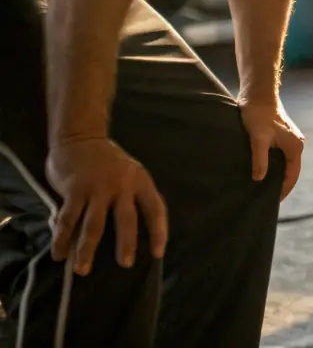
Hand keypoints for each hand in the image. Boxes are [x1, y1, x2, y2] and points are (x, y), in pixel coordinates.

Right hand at [46, 137, 167, 275]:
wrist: (81, 137)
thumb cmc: (106, 163)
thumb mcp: (128, 175)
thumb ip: (129, 199)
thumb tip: (128, 236)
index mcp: (140, 181)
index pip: (156, 209)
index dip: (159, 232)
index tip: (158, 253)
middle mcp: (122, 185)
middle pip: (126, 219)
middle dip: (126, 244)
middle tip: (125, 264)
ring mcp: (97, 187)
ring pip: (94, 225)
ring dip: (86, 250)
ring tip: (82, 269)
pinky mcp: (75, 189)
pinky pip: (68, 219)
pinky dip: (62, 239)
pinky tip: (59, 255)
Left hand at [238, 97, 304, 201]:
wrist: (258, 94)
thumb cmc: (258, 115)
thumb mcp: (258, 138)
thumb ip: (260, 159)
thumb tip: (259, 179)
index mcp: (295, 147)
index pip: (292, 176)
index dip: (283, 190)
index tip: (271, 203)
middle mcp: (296, 144)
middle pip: (290, 171)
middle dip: (280, 185)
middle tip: (265, 198)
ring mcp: (289, 140)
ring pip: (284, 164)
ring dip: (276, 175)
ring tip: (262, 187)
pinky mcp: (281, 136)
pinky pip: (279, 157)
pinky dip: (273, 166)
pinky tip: (261, 170)